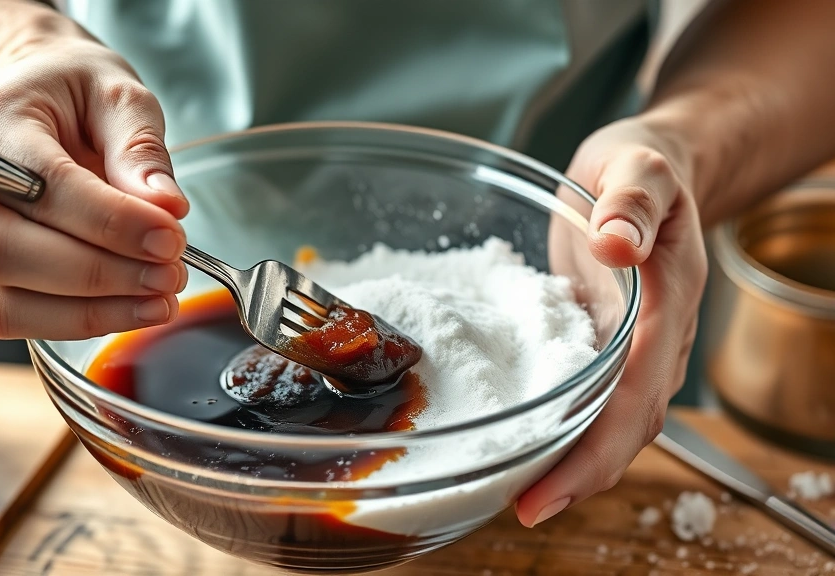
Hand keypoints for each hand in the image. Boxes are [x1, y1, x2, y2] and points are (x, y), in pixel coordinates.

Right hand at [0, 35, 189, 339]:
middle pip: (4, 253)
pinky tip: (127, 308)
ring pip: (0, 303)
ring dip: (90, 314)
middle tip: (170, 276)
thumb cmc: (71, 94)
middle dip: (100, 277)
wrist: (29, 100)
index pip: (42, 188)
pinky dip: (74, 322)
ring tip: (157, 301)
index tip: (170, 239)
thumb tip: (166, 208)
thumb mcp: (119, 96)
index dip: (112, 224)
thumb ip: (140, 148)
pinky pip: (9, 317)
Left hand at [515, 117, 707, 525]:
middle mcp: (651, 341)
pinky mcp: (599, 341)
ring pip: (605, 420)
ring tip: (508, 487)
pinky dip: (556, 423)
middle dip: (577, 476)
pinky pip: (584, 395)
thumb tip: (616, 245)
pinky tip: (513, 435)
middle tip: (520, 508)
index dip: (596, 452)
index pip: (635, 397)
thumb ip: (633, 201)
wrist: (648, 169)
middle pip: (624, 427)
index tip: (549, 492)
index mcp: (665, 307)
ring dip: (565, 460)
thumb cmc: (644, 166)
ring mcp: (626, 346)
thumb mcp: (639, 166)